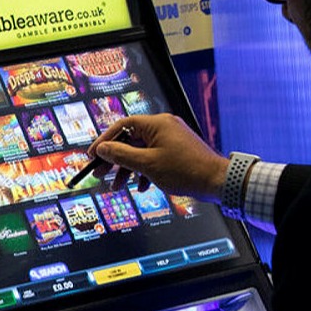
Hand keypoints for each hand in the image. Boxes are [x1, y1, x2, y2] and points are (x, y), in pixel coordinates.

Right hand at [88, 114, 229, 201]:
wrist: (217, 181)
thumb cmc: (186, 170)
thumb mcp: (147, 165)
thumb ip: (121, 155)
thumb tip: (103, 148)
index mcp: (157, 124)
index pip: (122, 126)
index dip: (104, 141)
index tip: (93, 155)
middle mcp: (164, 127)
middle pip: (130, 140)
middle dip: (114, 159)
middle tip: (100, 173)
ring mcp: (172, 139)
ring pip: (141, 151)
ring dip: (128, 169)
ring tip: (118, 186)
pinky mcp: (177, 151)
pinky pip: (154, 158)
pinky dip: (144, 171)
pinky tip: (141, 186)